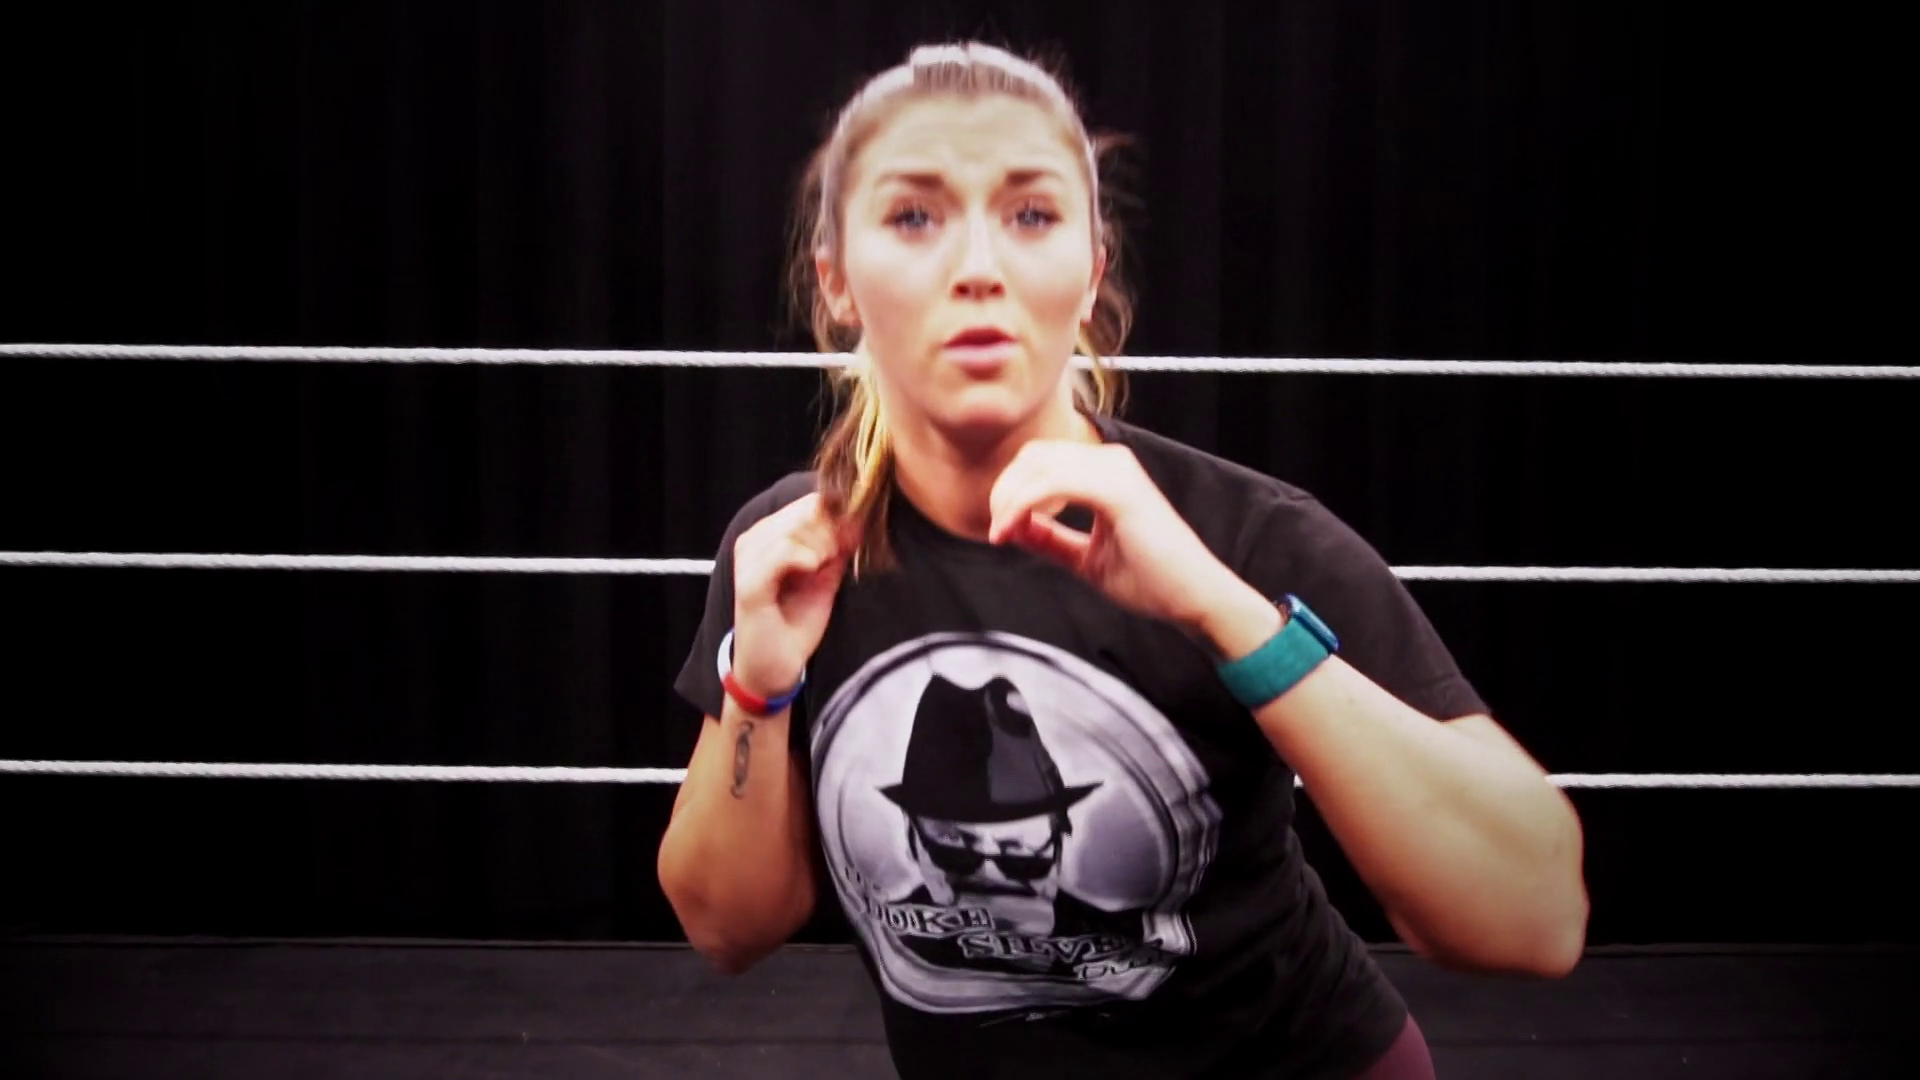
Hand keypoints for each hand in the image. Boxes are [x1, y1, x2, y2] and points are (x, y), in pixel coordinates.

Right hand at [730, 493, 850, 699]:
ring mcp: (749, 558)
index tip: (853, 540)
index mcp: (771, 535)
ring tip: (822, 568)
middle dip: (832, 531)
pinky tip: (813, 569)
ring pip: (796, 525)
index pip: (811, 502)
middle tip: (836, 559)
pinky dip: (805, 557)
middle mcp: (755, 539)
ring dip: (820, 545)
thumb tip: (861, 521)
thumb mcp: (825, 579)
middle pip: (806, 509)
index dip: (839, 516)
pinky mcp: (749, 581)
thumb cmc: (795, 623)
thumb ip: (839, 549)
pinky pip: (783, 550)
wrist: (773, 668)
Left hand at [987, 441, 1255, 634]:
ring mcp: (1116, 472)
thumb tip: (1012, 527)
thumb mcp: (1086, 558)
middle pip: (1034, 455)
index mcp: (1107, 472)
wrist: (1195, 598)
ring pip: (1039, 465)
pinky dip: (1023, 505)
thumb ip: (1050, 540)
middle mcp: (1111, 462)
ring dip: (1009, 500)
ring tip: (1001, 533)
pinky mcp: (1118, 490)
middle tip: (996, 531)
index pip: (1042, 460)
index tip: (999, 530)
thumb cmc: (1152, 580)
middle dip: (1003, 492)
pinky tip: (1013, 530)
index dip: (1010, 490)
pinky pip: (1053, 484)